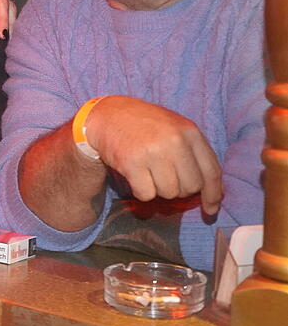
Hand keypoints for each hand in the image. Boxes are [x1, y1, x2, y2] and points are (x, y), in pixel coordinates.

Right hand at [85, 96, 222, 214]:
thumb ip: (195, 154)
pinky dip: (141, 191)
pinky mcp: (131, 163)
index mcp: (189, 131)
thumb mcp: (175, 129)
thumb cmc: (145, 125)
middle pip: (191, 187)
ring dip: (158, 189)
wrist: (108, 115)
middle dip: (179, 188)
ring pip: (169, 193)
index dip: (213, 195)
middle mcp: (174, 141)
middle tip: (164, 176)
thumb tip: (216, 192)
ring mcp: (153, 152)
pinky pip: (146, 195)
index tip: (210, 210)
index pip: (211, 172)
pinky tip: (136, 176)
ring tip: (148, 172)